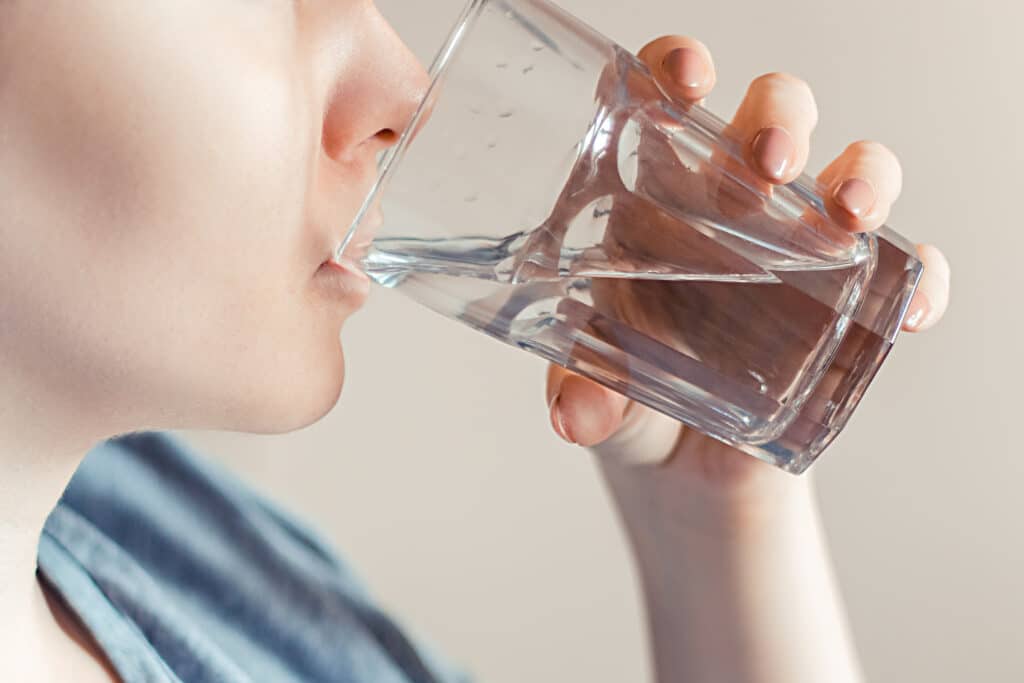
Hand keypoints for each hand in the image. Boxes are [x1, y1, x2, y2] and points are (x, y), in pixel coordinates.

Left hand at [544, 35, 951, 517]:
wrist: (681, 462)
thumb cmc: (630, 394)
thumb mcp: (598, 388)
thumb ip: (583, 390)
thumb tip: (576, 417)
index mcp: (653, 200)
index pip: (668, 101)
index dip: (679, 67)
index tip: (686, 81)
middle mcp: (729, 207)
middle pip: (770, 117)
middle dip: (780, 118)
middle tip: (767, 163)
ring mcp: (794, 248)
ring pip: (847, 169)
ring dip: (863, 173)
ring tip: (850, 214)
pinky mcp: (843, 303)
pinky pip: (900, 268)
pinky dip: (919, 276)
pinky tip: (913, 308)